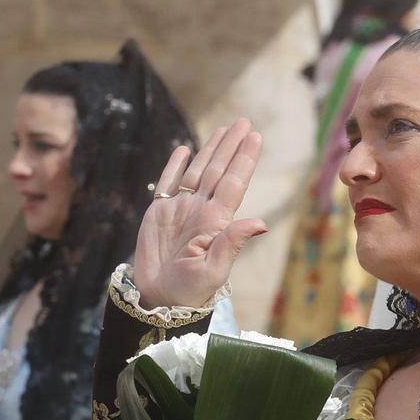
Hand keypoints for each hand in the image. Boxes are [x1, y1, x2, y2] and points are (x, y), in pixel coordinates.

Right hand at [132, 120, 267, 309]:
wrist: (158, 298)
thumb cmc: (189, 290)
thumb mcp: (214, 270)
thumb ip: (233, 243)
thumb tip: (261, 223)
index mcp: (216, 221)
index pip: (234, 183)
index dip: (244, 159)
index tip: (255, 137)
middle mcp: (201, 210)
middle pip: (219, 170)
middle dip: (231, 146)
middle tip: (244, 122)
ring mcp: (181, 210)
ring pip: (198, 172)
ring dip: (211, 150)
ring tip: (223, 129)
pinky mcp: (160, 213)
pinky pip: (168, 184)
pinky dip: (175, 166)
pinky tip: (185, 150)